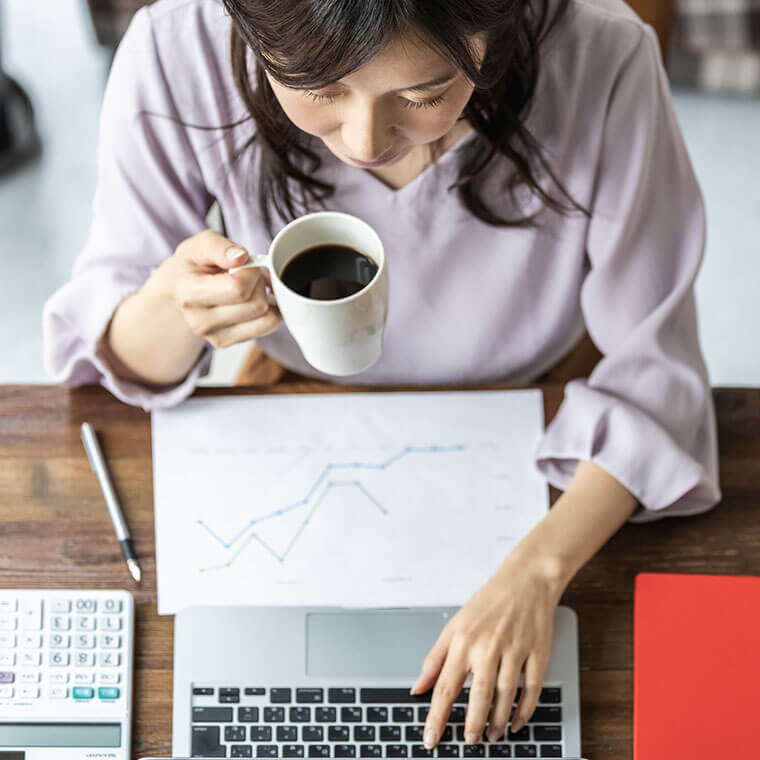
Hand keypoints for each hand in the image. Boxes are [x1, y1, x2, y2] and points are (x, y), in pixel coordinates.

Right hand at [159, 229, 280, 347]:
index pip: (238, 288)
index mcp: (189, 294)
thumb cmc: (194, 264)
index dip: (251, 271)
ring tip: (249, 286)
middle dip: (260, 283)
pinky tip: (251, 300)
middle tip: (247, 274)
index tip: (244, 263)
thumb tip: (241, 257)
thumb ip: (219, 247)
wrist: (180, 288)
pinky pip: (267, 327)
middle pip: (256, 305)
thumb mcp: (201, 244)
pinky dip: (268, 311)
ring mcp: (213, 337)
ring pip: (266, 318)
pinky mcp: (227, 342)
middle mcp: (200, 321)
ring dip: (266, 298)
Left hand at [411, 553, 565, 746]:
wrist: (526, 580)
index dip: (436, 717)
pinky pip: (532, 690)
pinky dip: (524, 710)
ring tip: (491, 735)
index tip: (431, 739)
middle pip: (479, 695)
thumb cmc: (488, 602)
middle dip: (472, 724)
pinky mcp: (538, 653)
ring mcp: (515, 650)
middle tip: (468, 741)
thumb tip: (418, 688)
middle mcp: (488, 646)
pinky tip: (515, 722)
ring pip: (506, 696)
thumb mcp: (454, 625)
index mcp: (463, 640)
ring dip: (498, 721)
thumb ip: (435, 659)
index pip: (445, 686)